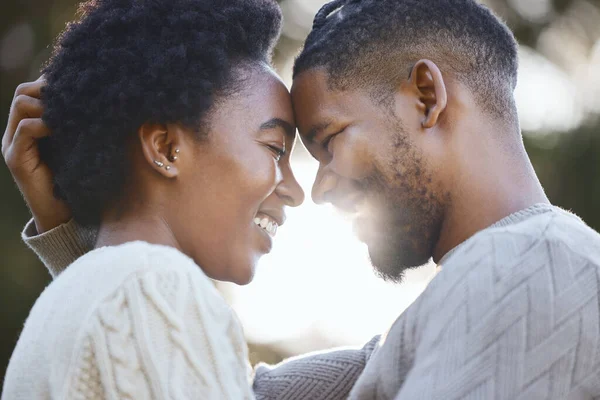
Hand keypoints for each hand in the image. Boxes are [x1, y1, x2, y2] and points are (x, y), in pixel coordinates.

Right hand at [2, 76, 70, 232]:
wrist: (62, 214)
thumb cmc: (75, 179)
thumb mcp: (77, 145)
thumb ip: (76, 125)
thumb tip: (98, 101)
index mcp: (30, 127)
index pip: (31, 90)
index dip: (51, 83)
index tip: (77, 87)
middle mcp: (17, 132)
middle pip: (23, 92)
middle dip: (48, 89)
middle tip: (74, 98)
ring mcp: (12, 144)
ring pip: (21, 104)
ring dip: (48, 104)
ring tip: (70, 114)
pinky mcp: (16, 158)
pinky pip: (26, 129)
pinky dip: (45, 123)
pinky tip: (65, 129)